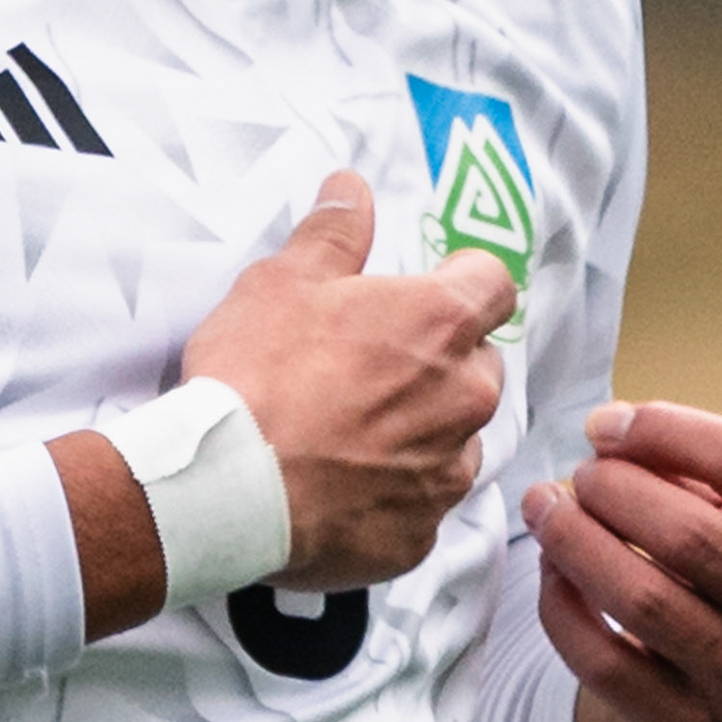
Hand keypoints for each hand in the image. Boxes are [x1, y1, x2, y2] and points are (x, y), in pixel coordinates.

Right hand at [182, 172, 514, 592]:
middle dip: (437, 363)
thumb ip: (332, 235)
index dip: (460, 283)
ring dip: (420, 431)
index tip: (425, 293)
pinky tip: (341, 487)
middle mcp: (464, 396)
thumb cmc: (256, 374)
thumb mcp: (281, 282)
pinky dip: (392, 495)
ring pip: (455, 439)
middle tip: (368, 369)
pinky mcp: (421, 533)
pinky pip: (421, 504)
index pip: (493, 284)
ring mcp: (446, 470)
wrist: (227, 487)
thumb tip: (352, 189)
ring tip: (350, 434)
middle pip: (477, 366)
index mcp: (441, 323)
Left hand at [525, 400, 721, 721]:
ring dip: (574, 542)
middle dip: (612, 490)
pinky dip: (561, 608)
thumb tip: (611, 432)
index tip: (605, 426)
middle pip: (688, 533)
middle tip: (578, 477)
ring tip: (547, 510)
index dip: (662, 429)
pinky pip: (603, 661)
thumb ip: (706, 475)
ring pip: (641, 599)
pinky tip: (552, 573)